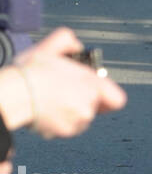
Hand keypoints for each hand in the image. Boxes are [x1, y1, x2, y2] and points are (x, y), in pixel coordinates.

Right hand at [0, 28, 126, 138]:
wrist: (12, 95)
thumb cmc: (31, 72)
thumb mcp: (50, 46)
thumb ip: (68, 40)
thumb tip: (76, 46)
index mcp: (93, 85)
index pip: (117, 99)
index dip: (108, 95)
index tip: (96, 90)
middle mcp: (89, 106)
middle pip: (94, 107)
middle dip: (82, 99)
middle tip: (65, 91)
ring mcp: (76, 122)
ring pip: (79, 118)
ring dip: (69, 111)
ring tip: (50, 99)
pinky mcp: (60, 133)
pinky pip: (64, 128)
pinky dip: (56, 121)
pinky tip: (43, 110)